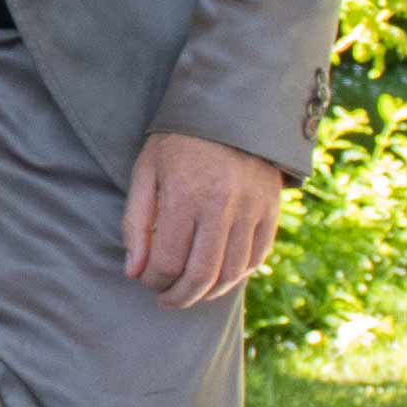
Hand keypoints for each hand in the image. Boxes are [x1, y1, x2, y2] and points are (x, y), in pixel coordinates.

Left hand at [120, 130, 285, 312]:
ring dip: (209, 293)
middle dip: (180, 297)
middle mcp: (222, 204)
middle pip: (201, 275)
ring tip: (191, 292)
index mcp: (185, 194)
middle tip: (167, 300)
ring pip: (231, 272)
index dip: (153, 281)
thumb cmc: (179, 140)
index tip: (146, 280)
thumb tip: (134, 272)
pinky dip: (237, 275)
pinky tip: (219, 276)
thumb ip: (136, 223)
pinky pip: (257, 256)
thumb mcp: (146, 171)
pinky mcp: (271, 207)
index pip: (168, 261)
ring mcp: (251, 207)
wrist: (231, 106)